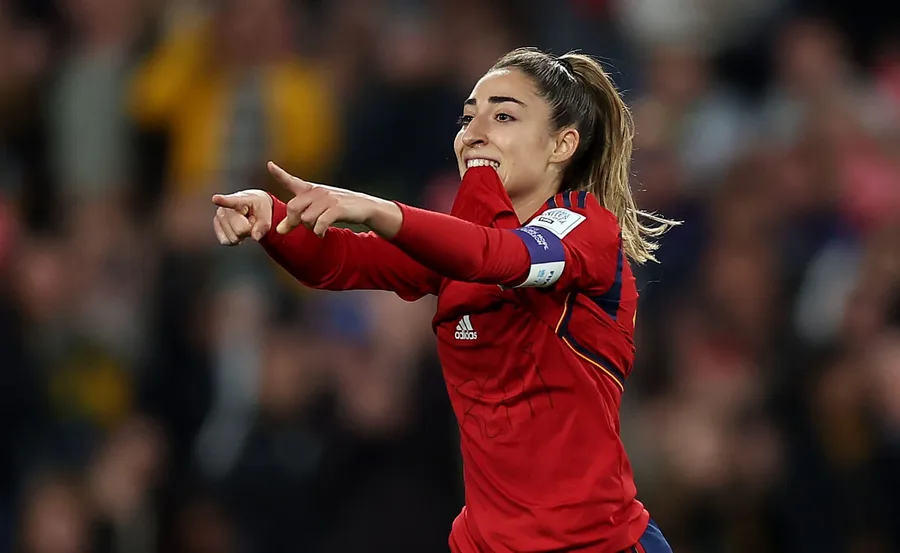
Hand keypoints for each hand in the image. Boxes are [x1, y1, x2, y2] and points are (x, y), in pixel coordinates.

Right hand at [210, 189, 272, 244]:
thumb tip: (255, 237)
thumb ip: (263, 225)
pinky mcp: (216, 227)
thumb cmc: (257, 207)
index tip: (215, 198)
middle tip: (249, 220)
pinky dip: (235, 240)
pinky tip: (236, 230)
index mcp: (239, 199)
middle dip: (248, 229)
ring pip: (233, 238)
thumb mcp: (266, 213)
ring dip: (242, 234)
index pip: (230, 201)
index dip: (222, 200)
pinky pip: (226, 241)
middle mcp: (225, 207)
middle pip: (240, 230)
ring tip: (243, 223)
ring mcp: (219, 217)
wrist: (250, 205)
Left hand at [266, 161, 401, 237]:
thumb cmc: (338, 208)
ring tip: (318, 228)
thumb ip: (298, 218)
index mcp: (311, 189)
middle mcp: (317, 192)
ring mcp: (328, 199)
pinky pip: (319, 224)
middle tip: (302, 227)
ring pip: (306, 218)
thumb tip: (279, 231)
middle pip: (293, 208)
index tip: (269, 165)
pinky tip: (322, 234)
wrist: (365, 206)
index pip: (291, 180)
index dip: (279, 173)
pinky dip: (319, 232)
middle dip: (294, 221)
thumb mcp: (318, 209)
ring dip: (310, 228)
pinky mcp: (337, 208)